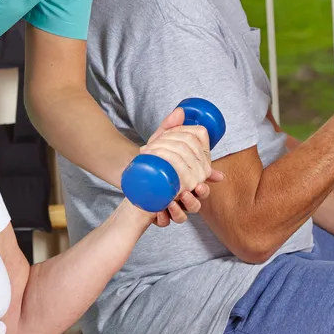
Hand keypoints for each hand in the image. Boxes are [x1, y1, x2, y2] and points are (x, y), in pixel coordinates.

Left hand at [141, 107, 223, 225]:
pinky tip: (162, 210)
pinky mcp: (159, 215)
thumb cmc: (151, 158)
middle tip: (188, 184)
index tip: (202, 175)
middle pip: (199, 199)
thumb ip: (170, 127)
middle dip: (197, 194)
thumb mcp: (160, 141)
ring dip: (186, 207)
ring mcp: (174, 206)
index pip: (205, 181)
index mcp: (192, 179)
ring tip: (179, 197)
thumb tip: (181, 112)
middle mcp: (186, 194)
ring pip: (188, 213)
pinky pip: (167, 221)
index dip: (205, 179)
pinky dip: (165, 217)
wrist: (128, 173)